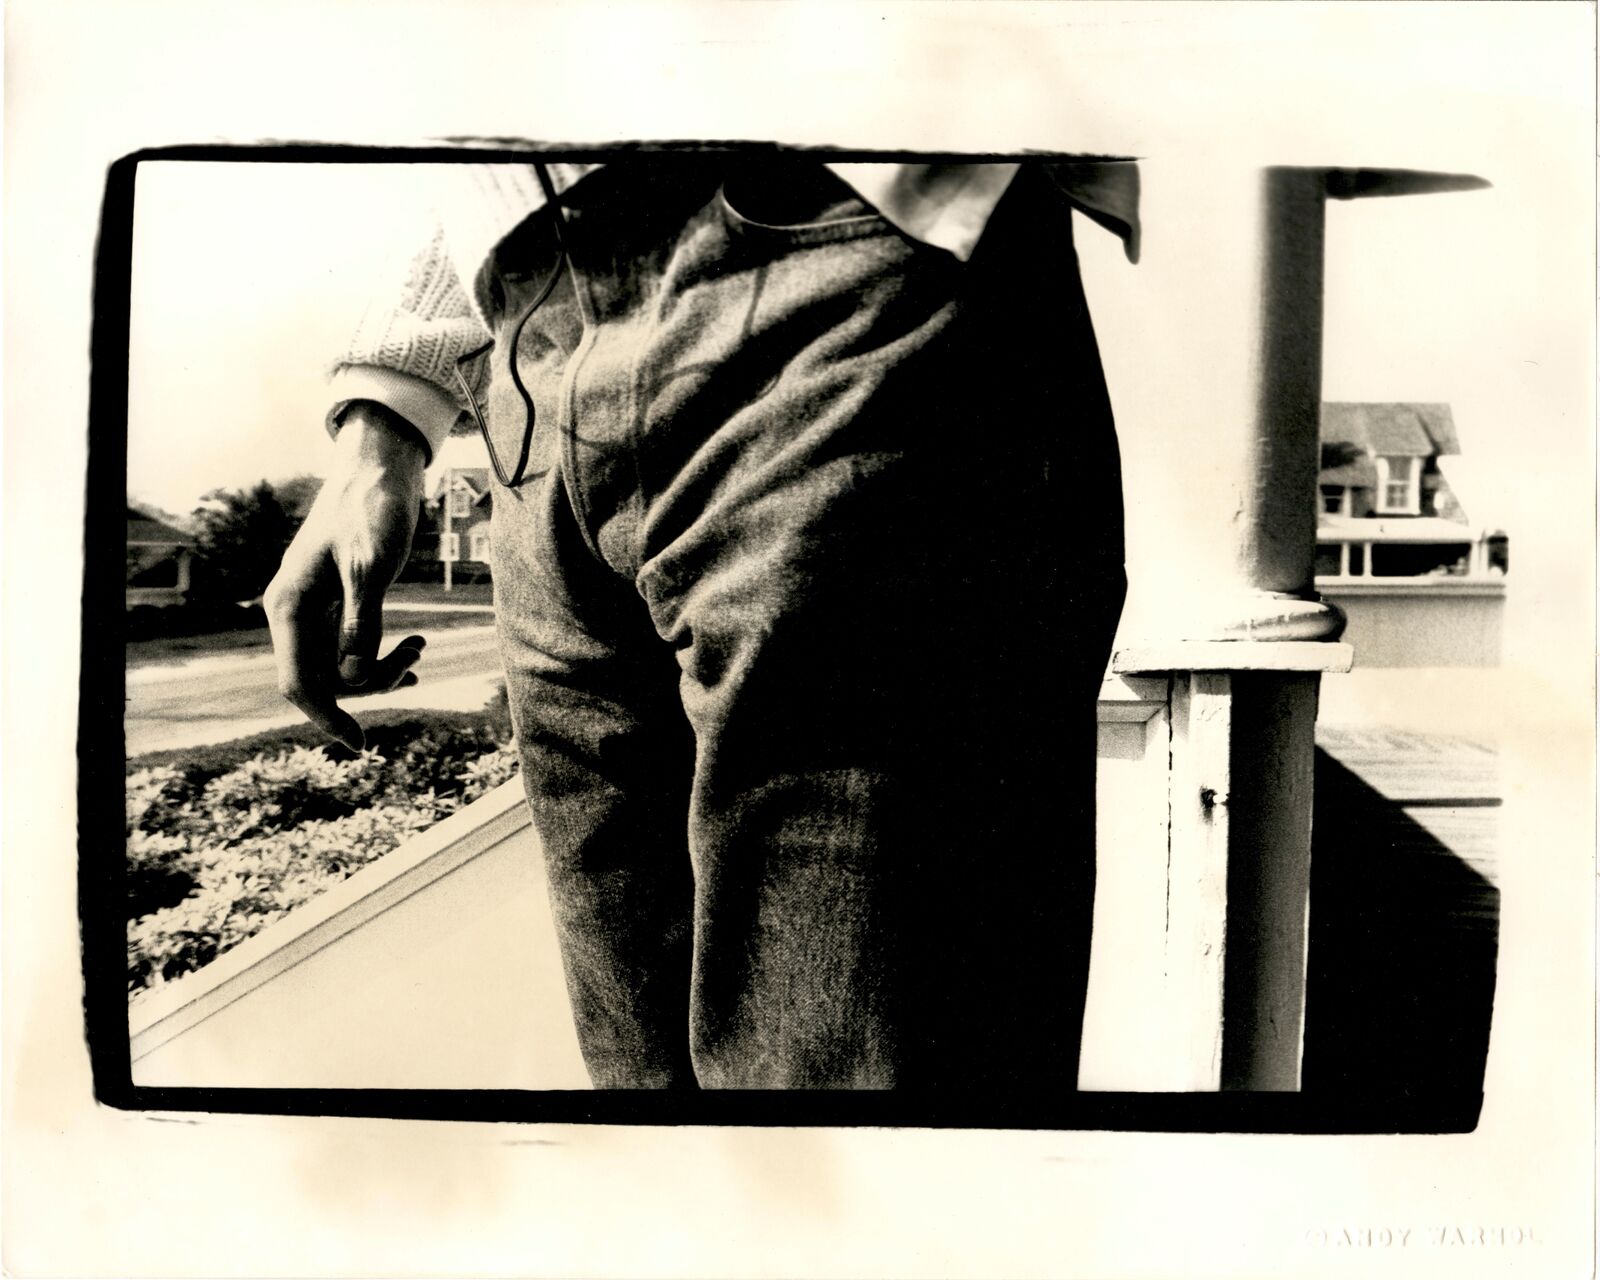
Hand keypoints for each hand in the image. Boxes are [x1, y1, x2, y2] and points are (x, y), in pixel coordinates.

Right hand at [264, 404, 429, 749]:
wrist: (380, 469)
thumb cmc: (373, 510)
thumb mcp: (371, 566)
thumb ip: (360, 621)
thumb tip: (350, 677)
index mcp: (288, 605)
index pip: (297, 682)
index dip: (327, 717)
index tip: (360, 744)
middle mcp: (293, 612)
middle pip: (323, 679)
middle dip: (369, 683)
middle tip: (415, 660)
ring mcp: (313, 609)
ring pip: (339, 667)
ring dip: (380, 670)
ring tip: (419, 651)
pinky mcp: (336, 603)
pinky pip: (350, 647)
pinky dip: (380, 655)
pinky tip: (413, 650)